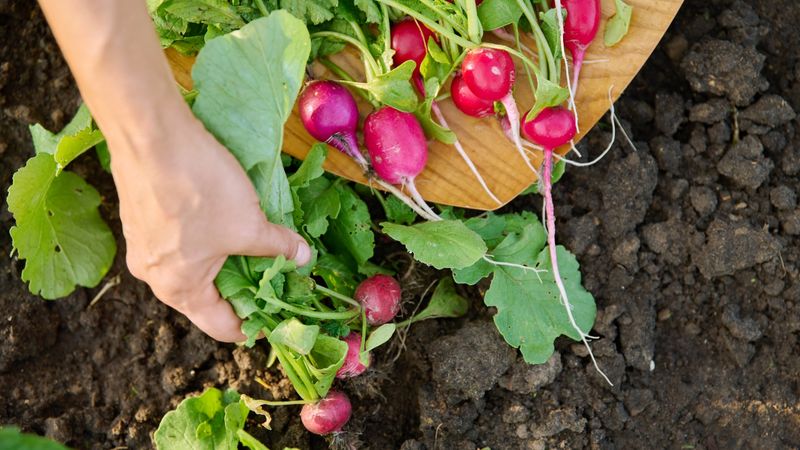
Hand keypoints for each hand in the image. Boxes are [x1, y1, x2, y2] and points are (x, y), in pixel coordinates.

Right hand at [108, 103, 310, 341]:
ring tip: (257, 249)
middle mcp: (154, 276)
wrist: (150, 134)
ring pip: (193, 267)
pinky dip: (207, 241)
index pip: (221, 326)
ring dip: (225, 262)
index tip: (277, 319)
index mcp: (179, 289)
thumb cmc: (199, 189)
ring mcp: (143, 246)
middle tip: (275, 279)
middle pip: (206, 298)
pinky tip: (228, 222)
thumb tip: (303, 258)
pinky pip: (180, 243)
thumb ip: (278, 246)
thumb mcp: (249, 223)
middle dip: (242, 290)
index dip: (253, 326)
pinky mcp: (141, 218)